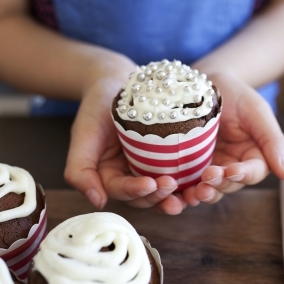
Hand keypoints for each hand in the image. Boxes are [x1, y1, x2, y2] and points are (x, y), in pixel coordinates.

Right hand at [64, 56, 186, 214]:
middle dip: (158, 196)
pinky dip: (190, 179)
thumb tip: (96, 202)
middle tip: (171, 186)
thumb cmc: (96, 106)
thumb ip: (80, 170)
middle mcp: (130, 176)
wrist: (117, 81)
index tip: (150, 184)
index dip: (135, 191)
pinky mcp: (167, 158)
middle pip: (145, 197)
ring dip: (176, 194)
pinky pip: (179, 173)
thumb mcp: (83, 134)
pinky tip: (203, 176)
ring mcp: (149, 168)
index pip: (121, 191)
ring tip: (191, 190)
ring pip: (164, 190)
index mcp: (109, 176)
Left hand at [182, 73, 283, 205]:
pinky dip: (183, 190)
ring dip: (202, 193)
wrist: (206, 83)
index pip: (253, 172)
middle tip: (207, 180)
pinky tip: (176, 191)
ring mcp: (211, 167)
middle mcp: (233, 166)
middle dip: (219, 185)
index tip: (232, 170)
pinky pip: (188, 182)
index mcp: (254, 156)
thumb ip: (273, 142)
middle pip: (229, 185)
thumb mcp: (257, 112)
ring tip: (194, 192)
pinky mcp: (190, 166)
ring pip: (209, 189)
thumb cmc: (236, 94)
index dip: (243, 175)